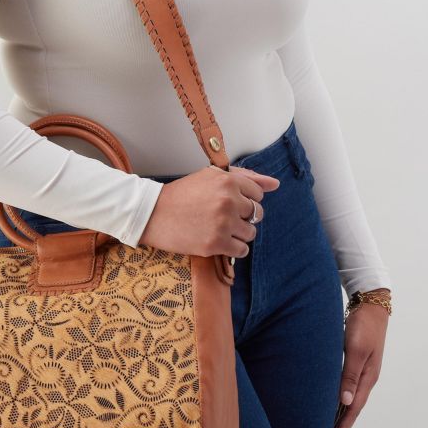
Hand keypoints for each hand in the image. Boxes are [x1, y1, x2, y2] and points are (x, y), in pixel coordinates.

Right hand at [139, 165, 280, 257]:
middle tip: (221, 217)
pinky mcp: (216, 244)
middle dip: (242, 217)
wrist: (152, 213)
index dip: (244, 201)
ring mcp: (223, 223)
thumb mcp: (211, 177)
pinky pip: (241, 250)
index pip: (258, 194)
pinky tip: (218, 241)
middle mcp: (229, 201)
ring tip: (218, 229)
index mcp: (228, 181)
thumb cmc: (182, 194)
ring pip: (251, 233)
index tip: (228, 204)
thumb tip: (275, 185)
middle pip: (257, 214)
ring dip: (238, 234)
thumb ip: (245, 178)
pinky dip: (233, 248)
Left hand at [326, 290, 389, 427]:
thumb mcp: (356, 349)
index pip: (351, 412)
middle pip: (349, 412)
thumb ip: (350, 375)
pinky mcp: (353, 364)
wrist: (371, 305)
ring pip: (346, 402)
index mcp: (367, 379)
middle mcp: (364, 380)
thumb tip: (344, 401)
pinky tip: (327, 407)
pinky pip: (343, 389)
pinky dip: (335, 402)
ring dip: (336, 419)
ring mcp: (360, 372)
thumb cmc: (363, 325)